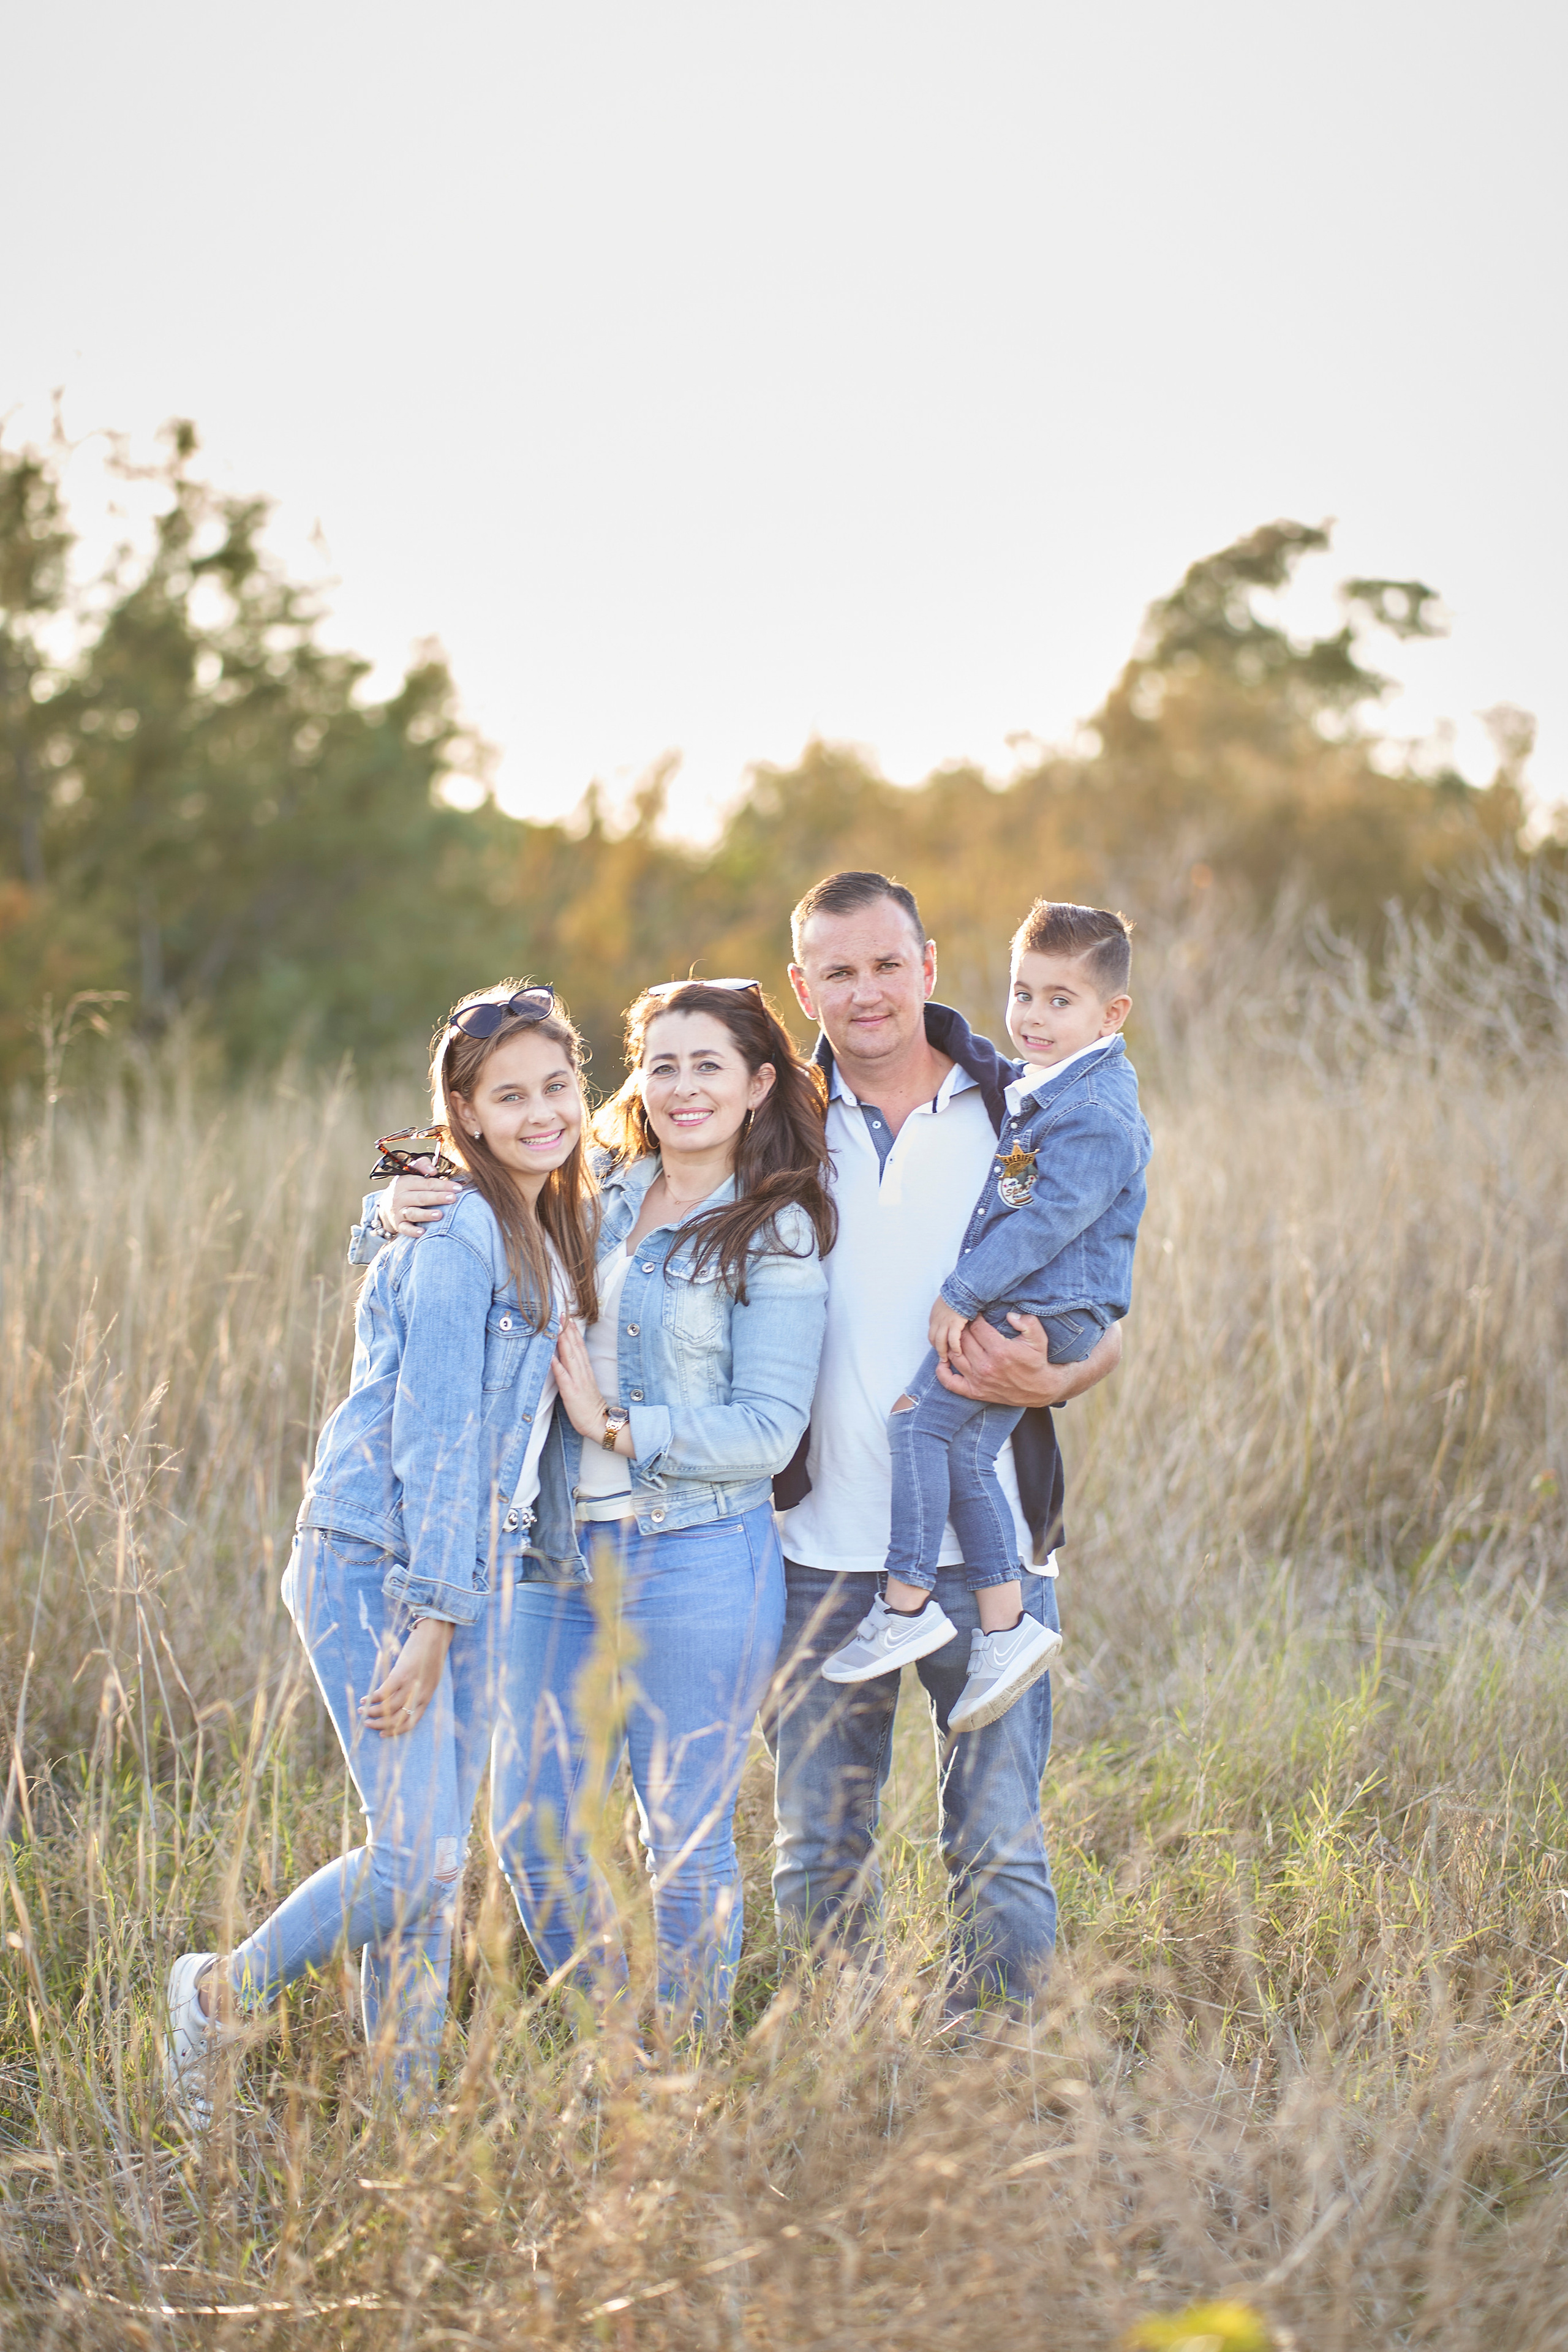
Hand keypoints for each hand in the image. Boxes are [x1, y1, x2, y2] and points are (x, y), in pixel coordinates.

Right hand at [361, 1617, 453, 1737]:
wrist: (435, 1635)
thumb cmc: (430, 1655)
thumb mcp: (427, 1677)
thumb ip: (416, 1690)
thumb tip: (399, 1700)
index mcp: (427, 1697)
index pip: (411, 1722)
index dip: (395, 1731)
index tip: (382, 1734)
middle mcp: (419, 1695)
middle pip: (397, 1719)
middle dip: (379, 1725)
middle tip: (366, 1723)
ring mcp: (410, 1685)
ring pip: (388, 1708)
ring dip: (373, 1712)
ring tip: (363, 1711)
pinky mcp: (401, 1675)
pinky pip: (383, 1693)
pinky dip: (372, 1698)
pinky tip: (365, 1699)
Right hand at [380, 1160, 460, 1236]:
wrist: (387, 1205)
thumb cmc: (407, 1188)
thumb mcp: (411, 1173)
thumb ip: (422, 1165)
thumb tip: (432, 1171)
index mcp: (405, 1182)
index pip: (426, 1183)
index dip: (443, 1185)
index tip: (458, 1188)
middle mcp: (401, 1197)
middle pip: (421, 1197)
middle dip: (437, 1198)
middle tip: (452, 1198)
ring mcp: (399, 1211)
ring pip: (413, 1213)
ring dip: (426, 1214)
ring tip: (440, 1215)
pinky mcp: (398, 1225)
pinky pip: (405, 1229)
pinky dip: (412, 1231)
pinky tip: (422, 1233)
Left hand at [551, 1320, 633, 1450]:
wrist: (598, 1422)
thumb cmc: (589, 1406)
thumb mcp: (585, 1384)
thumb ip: (578, 1371)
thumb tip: (568, 1360)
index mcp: (585, 1370)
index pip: (579, 1346)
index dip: (573, 1331)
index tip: (568, 1318)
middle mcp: (582, 1372)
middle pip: (574, 1347)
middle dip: (567, 1330)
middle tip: (561, 1314)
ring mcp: (577, 1381)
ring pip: (570, 1356)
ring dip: (563, 1341)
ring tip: (557, 1327)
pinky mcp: (571, 1392)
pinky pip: (563, 1376)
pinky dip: (556, 1365)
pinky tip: (550, 1355)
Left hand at [927, 1295, 970, 1367]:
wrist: (963, 1289)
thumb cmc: (958, 1296)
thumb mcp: (947, 1304)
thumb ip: (946, 1313)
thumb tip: (949, 1319)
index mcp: (935, 1316)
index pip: (932, 1333)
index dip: (935, 1342)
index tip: (941, 1348)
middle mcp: (937, 1320)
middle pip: (933, 1339)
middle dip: (938, 1349)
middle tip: (943, 1358)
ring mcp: (945, 1322)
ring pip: (940, 1342)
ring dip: (943, 1352)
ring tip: (948, 1359)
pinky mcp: (955, 1324)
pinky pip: (953, 1340)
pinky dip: (954, 1347)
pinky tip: (958, 1352)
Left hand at [935, 1314, 1121, 1407]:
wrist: (1040, 1389)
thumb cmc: (1037, 1361)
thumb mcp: (1038, 1338)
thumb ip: (1027, 1322)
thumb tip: (1009, 1314)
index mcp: (1000, 1350)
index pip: (976, 1327)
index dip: (974, 1317)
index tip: (975, 1313)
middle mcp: (986, 1366)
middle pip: (963, 1339)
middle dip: (962, 1328)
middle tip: (964, 1323)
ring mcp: (979, 1380)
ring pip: (954, 1356)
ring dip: (952, 1344)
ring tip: (956, 1336)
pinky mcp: (975, 1392)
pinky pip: (951, 1383)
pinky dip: (942, 1372)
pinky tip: (943, 1361)